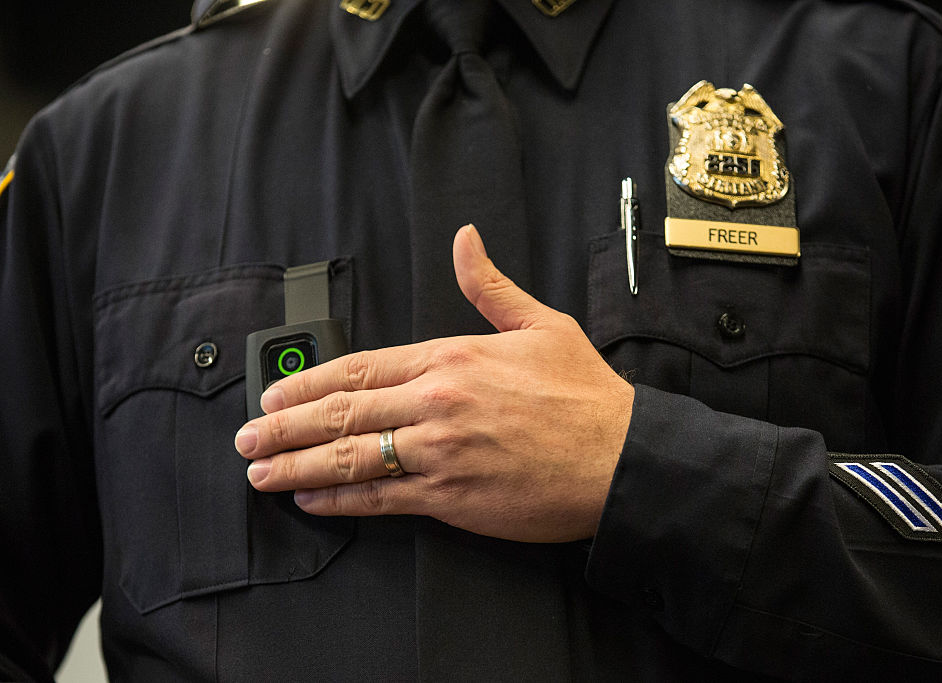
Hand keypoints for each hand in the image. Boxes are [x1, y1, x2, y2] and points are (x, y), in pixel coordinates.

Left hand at [234, 225, 634, 542]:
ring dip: (297, 465)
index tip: (275, 394)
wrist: (622, 457)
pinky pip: (382, 498)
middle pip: (342, 412)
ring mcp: (439, 452)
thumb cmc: (586, 395)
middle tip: (247, 436)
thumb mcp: (540, 324)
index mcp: (451, 357)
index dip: (308, 382)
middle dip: (284, 426)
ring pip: (350, 457)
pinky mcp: (450, 497)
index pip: (360, 366)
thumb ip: (489, 286)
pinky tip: (312, 501)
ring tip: (260, 471)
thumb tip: (466, 241)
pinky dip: (341, 500)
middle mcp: (436, 402)